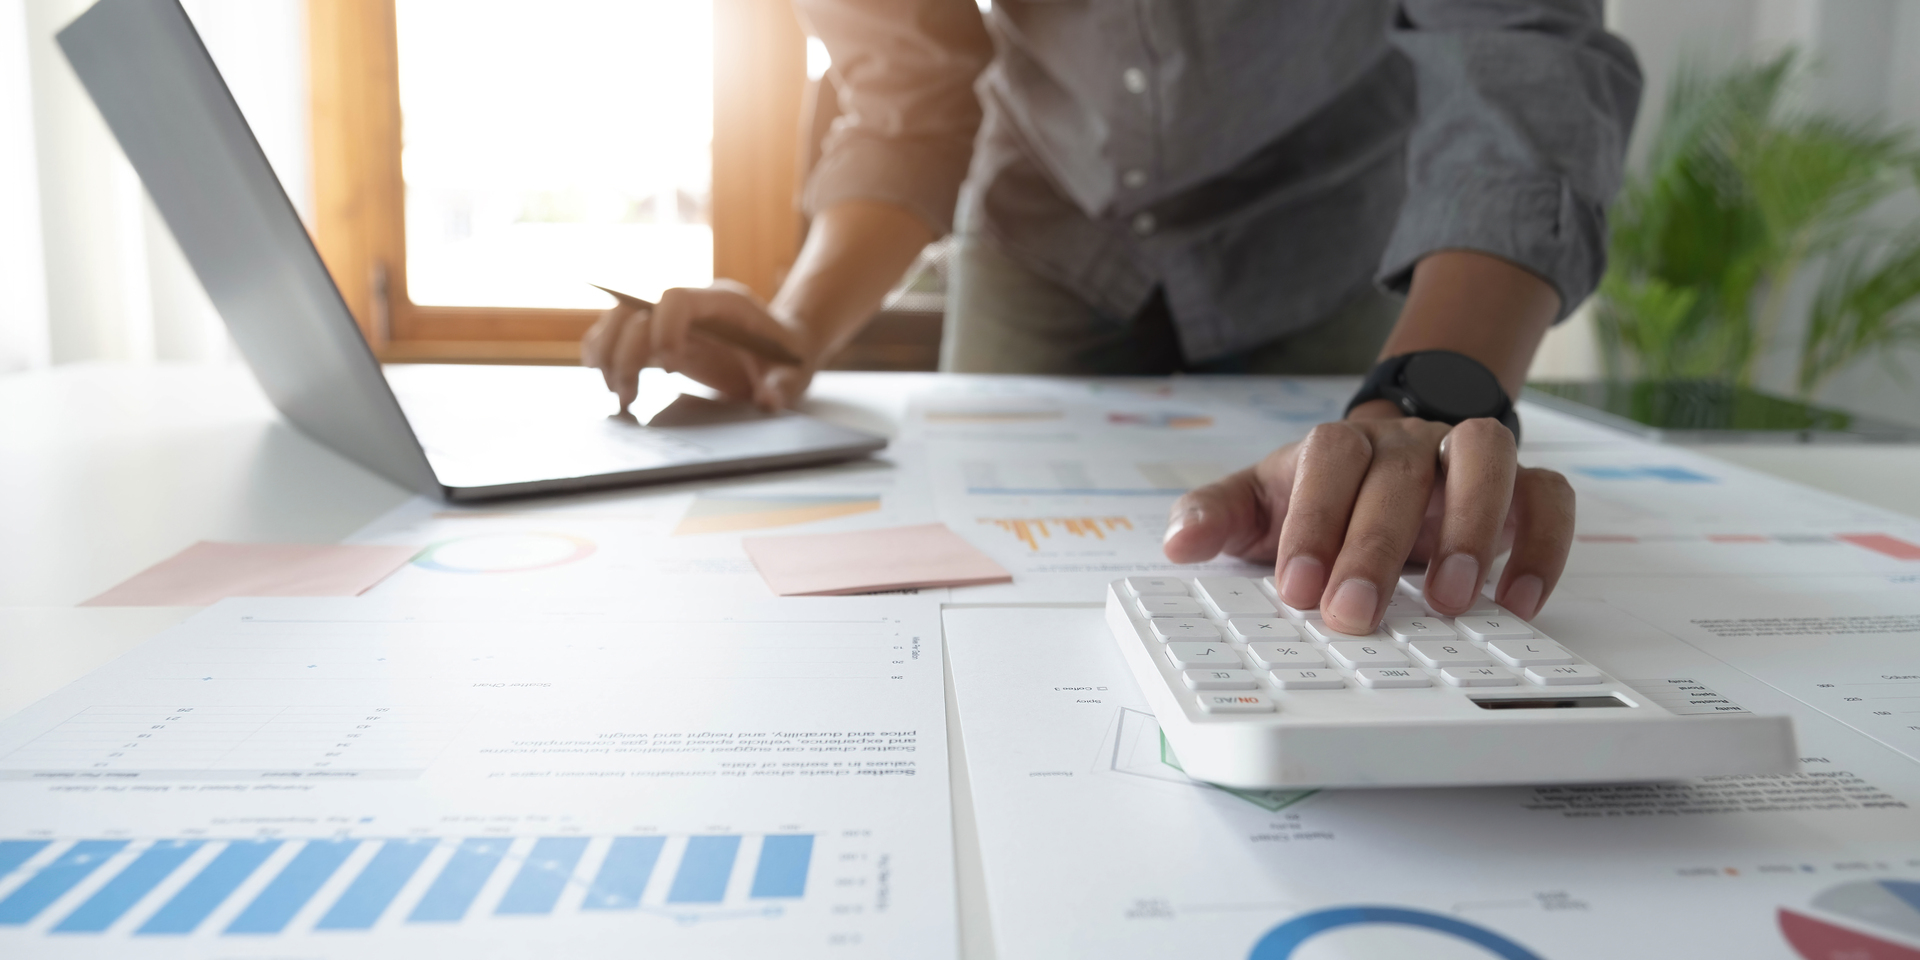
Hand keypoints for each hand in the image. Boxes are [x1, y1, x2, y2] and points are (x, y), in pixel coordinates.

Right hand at [580, 279, 813, 412]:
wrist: (782, 348)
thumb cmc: (786, 357)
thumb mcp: (794, 374)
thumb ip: (783, 386)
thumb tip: (767, 400)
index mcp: (723, 302)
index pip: (675, 298)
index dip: (663, 330)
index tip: (671, 370)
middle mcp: (690, 304)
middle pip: (635, 310)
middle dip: (624, 353)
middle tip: (628, 397)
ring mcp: (670, 318)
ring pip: (618, 321)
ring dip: (608, 356)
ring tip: (620, 398)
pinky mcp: (658, 336)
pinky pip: (618, 335)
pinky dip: (604, 356)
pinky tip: (610, 385)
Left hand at [1161, 408, 1573, 634]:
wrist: (1379, 475)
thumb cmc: (1315, 501)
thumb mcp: (1256, 509)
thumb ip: (1215, 517)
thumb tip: (1177, 543)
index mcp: (1339, 447)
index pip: (1331, 459)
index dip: (1315, 520)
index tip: (1298, 589)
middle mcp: (1407, 444)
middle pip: (1401, 470)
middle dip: (1376, 546)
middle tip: (1356, 615)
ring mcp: (1466, 461)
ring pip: (1487, 454)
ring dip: (1473, 525)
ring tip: (1450, 602)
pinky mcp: (1521, 491)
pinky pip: (1550, 497)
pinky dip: (1542, 544)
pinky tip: (1517, 602)